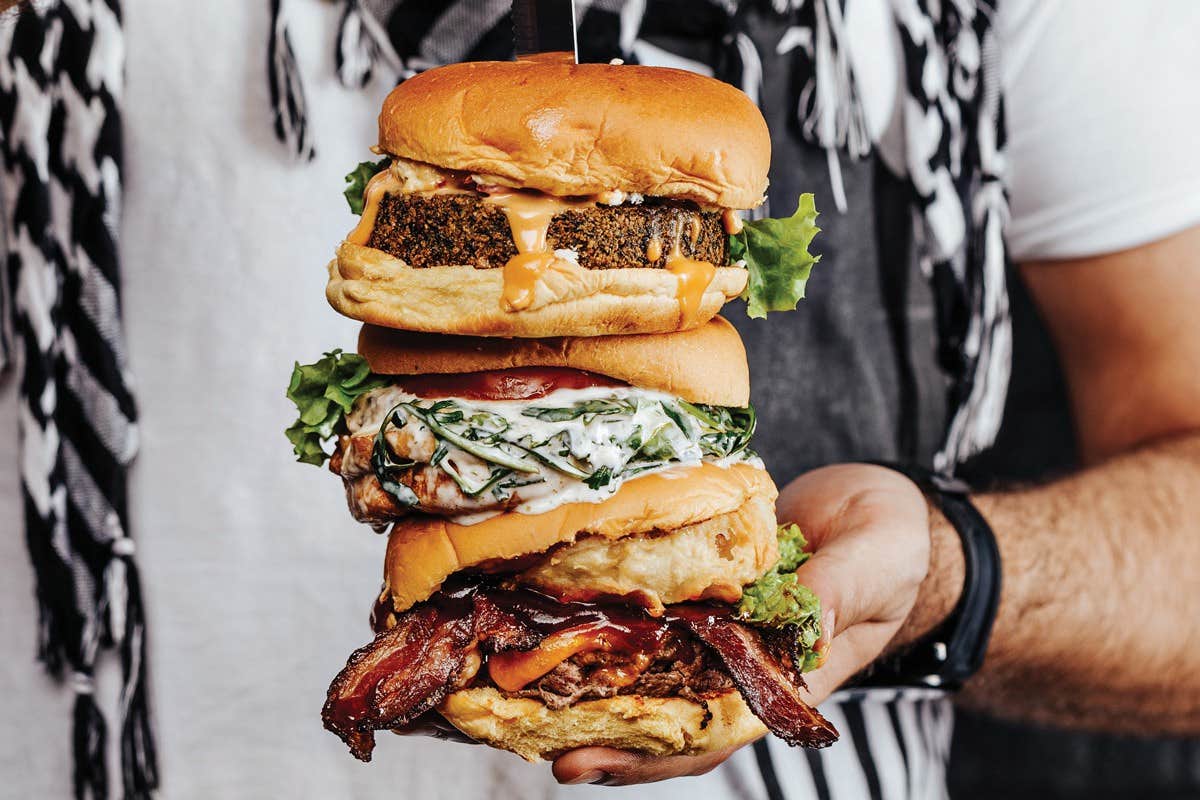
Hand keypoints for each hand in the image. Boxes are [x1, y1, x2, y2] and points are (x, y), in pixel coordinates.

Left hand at [552, 463, 932, 785]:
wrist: (883, 508)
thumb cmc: (895, 545)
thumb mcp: (879, 561)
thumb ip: (842, 590)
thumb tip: (801, 618)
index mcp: (788, 675)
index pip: (716, 729)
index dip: (656, 754)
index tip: (595, 761)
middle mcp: (744, 659)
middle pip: (670, 714)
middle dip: (608, 737)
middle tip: (539, 746)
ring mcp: (722, 624)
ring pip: (655, 668)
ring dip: (599, 686)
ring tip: (531, 699)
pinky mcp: (707, 585)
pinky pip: (658, 611)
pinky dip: (618, 623)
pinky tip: (570, 623)